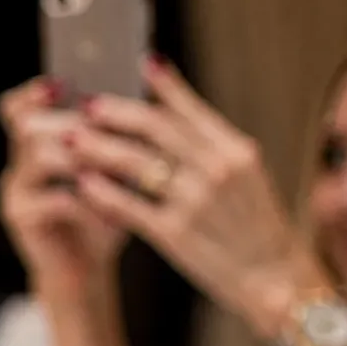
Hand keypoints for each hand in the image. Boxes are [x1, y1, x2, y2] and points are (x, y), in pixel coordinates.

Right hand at [0, 78, 126, 304]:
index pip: (18, 106)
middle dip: (68, 120)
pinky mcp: (19, 216)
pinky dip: (84, 200)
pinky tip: (109, 206)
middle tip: (98, 124)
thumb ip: (114, 139)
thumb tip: (144, 93)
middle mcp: (18, 162)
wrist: (86, 267)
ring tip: (114, 166)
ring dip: (81, 158)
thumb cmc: (105, 214)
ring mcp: (14, 189)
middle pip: (28, 123)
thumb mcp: (113, 172)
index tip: (62, 83)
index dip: (34, 92)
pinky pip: (50, 198)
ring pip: (38, 155)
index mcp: (36, 145)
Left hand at [66, 58, 317, 334]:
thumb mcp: (246, 176)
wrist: (274, 279)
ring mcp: (196, 202)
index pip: (188, 110)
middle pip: (155, 129)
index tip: (134, 66)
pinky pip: (128, 206)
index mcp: (235, 150)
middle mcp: (217, 170)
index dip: (159, 87)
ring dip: (98, 148)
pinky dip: (101, 192)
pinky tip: (81, 182)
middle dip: (116, 114)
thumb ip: (212, 145)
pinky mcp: (175, 235)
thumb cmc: (255, 227)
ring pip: (135, 163)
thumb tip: (175, 108)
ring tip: (71, 139)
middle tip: (87, 105)